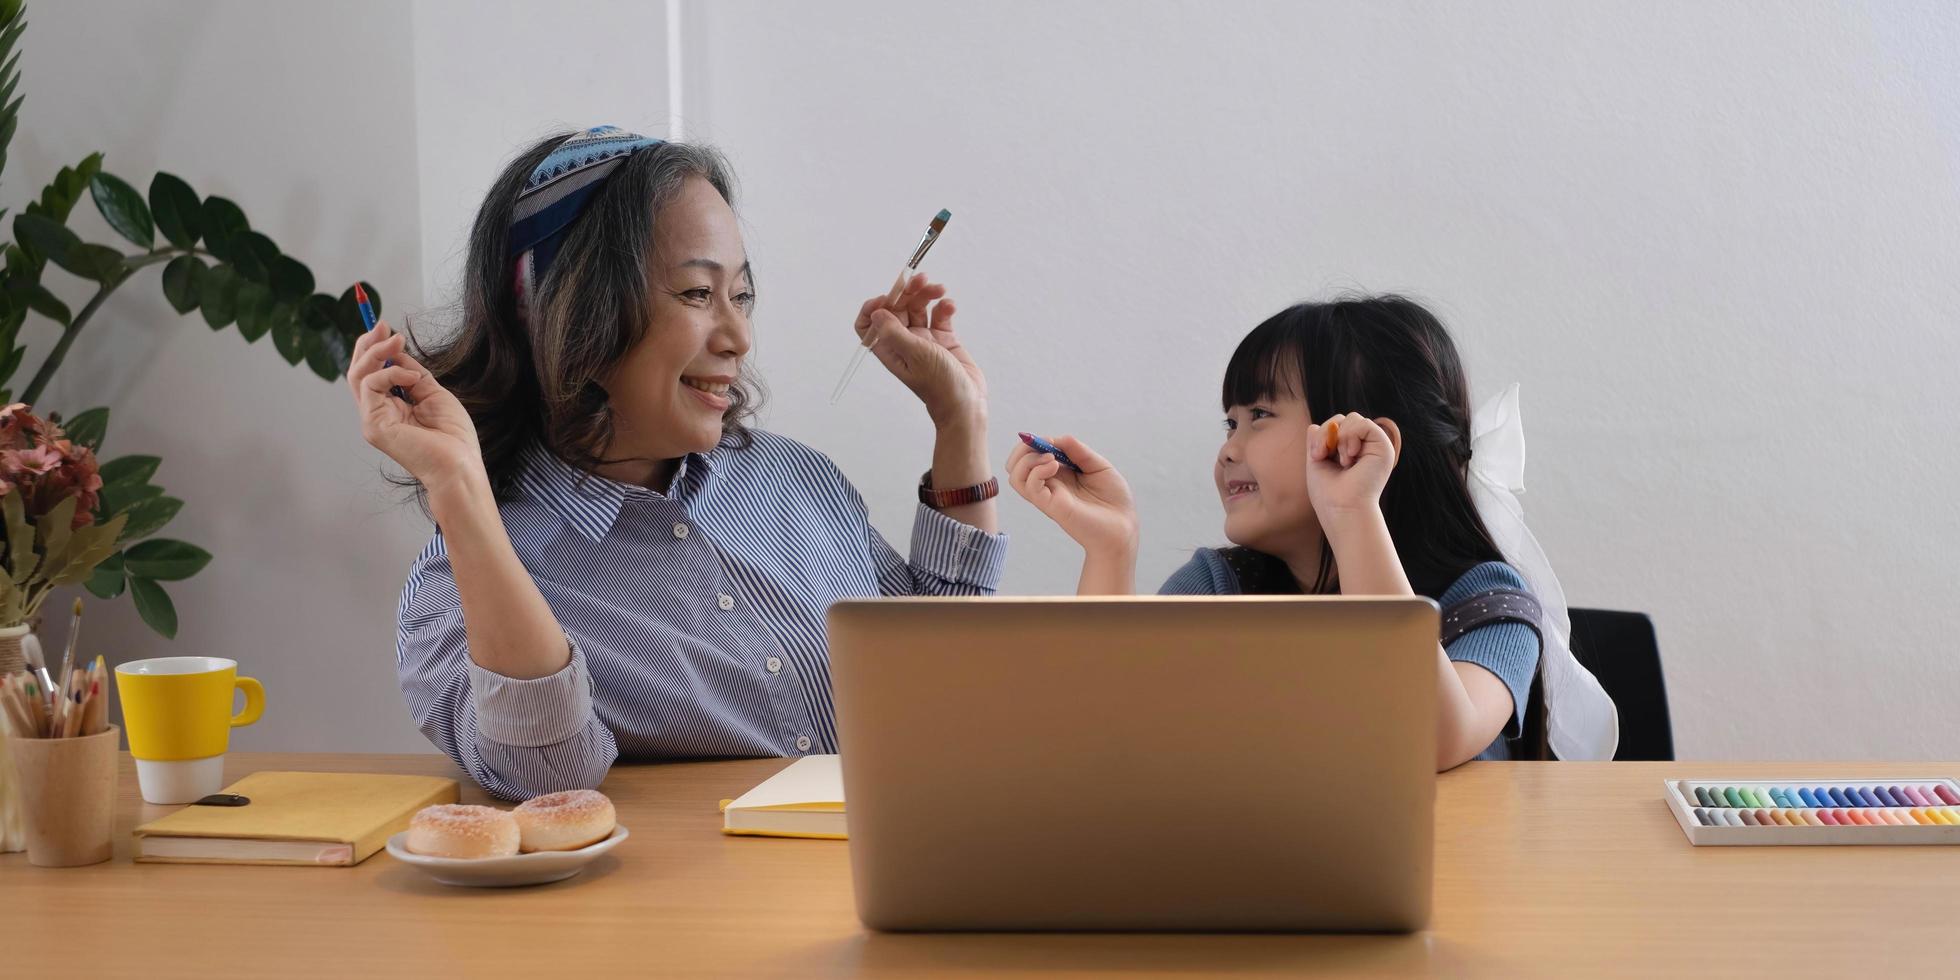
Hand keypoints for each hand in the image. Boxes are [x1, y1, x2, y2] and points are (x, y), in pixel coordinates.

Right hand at [348, 321, 485, 498]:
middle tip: (383, 326)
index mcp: (390, 407)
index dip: (375, 349)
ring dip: (376, 352)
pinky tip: (412, 378)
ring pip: (358, 376)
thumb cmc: (452, 436)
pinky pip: (370, 386)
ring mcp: (372, 420)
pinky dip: (390, 373)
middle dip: (368, 345)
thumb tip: (396, 349)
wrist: (459, 465)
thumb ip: (412, 373)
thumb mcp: (433, 393)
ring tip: (396, 341)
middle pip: (358, 372)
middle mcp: (377, 413)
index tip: (384, 326)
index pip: (372, 374)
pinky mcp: (373, 425)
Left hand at [853, 274, 984, 425]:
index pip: (869, 324)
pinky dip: (944, 307)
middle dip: (907, 292)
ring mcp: (924, 339)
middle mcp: (904, 342)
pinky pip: (939, 315)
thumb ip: (895, 332)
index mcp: (890, 348)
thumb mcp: (916, 355)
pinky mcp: (943, 339)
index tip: (889, 296)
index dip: (874, 307)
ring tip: (940, 289)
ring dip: (927, 295)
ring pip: (919, 308)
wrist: (966, 403)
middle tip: (920, 280)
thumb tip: (876, 313)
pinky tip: (949, 307)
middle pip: (897, 308)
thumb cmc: (940, 387)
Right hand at [1007, 434, 1138, 556]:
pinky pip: (1030, 487)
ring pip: (1015, 476)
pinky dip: (1036, 470)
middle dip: (1023, 448)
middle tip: (1044, 446)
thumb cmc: (1114, 499)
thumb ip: (1079, 451)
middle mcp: (1050, 484)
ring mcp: (1048, 495)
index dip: (1037, 442)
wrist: (1124, 526)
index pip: (1032, 456)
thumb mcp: (1099, 466)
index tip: (1054, 440)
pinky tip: (1055, 466)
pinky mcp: (1051, 506)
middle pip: (1015, 465)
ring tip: (1051, 458)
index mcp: (1060, 474)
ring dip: (1027, 459)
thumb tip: (1057, 438)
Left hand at [1305, 412, 1397, 531]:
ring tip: (1343, 461)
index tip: (1316, 455)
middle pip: (1344, 419)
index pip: (1336, 425)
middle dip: (1328, 433)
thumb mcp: (1317, 461)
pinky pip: (1365, 423)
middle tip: (1323, 455)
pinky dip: (1352, 436)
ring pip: (1354, 418)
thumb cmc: (1328, 493)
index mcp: (1349, 451)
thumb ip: (1317, 442)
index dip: (1323, 433)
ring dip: (1341, 438)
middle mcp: (1364, 447)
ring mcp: (1374, 446)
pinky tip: (1351, 456)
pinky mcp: (1384, 446)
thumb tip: (1314, 425)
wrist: (1342, 509)